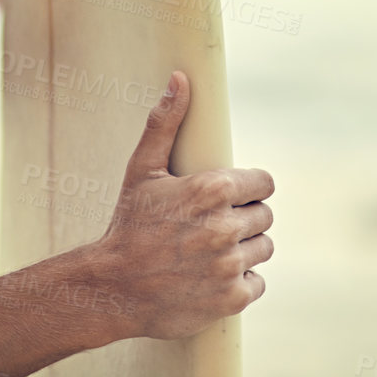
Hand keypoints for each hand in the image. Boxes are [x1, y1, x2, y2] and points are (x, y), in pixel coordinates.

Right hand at [94, 71, 274, 339]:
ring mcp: (230, 264)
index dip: (247, 189)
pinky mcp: (232, 297)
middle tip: (211, 226)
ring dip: (244, 249)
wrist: (112, 287)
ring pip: (263, 248)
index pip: (264, 183)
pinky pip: (256, 282)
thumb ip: (165, 123)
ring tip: (210, 251)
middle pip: (264, 216)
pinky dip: (239, 281)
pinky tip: (211, 276)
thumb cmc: (129, 224)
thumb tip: (180, 79)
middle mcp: (225, 226)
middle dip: (243, 219)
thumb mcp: (142, 170)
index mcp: (212, 189)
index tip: (228, 198)